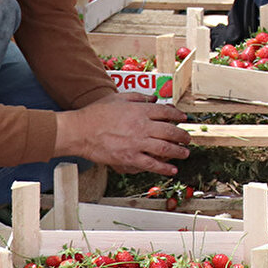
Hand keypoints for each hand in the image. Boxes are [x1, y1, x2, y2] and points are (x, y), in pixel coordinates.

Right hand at [54, 94, 189, 175]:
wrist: (80, 131)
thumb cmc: (96, 113)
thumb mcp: (119, 98)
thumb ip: (139, 97)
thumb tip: (154, 98)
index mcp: (141, 111)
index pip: (166, 112)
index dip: (178, 115)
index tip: (183, 118)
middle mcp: (143, 127)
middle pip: (170, 131)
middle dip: (182, 136)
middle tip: (188, 139)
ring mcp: (137, 143)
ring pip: (165, 148)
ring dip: (178, 151)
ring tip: (185, 153)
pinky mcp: (129, 158)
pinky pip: (151, 164)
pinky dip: (164, 168)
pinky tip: (172, 170)